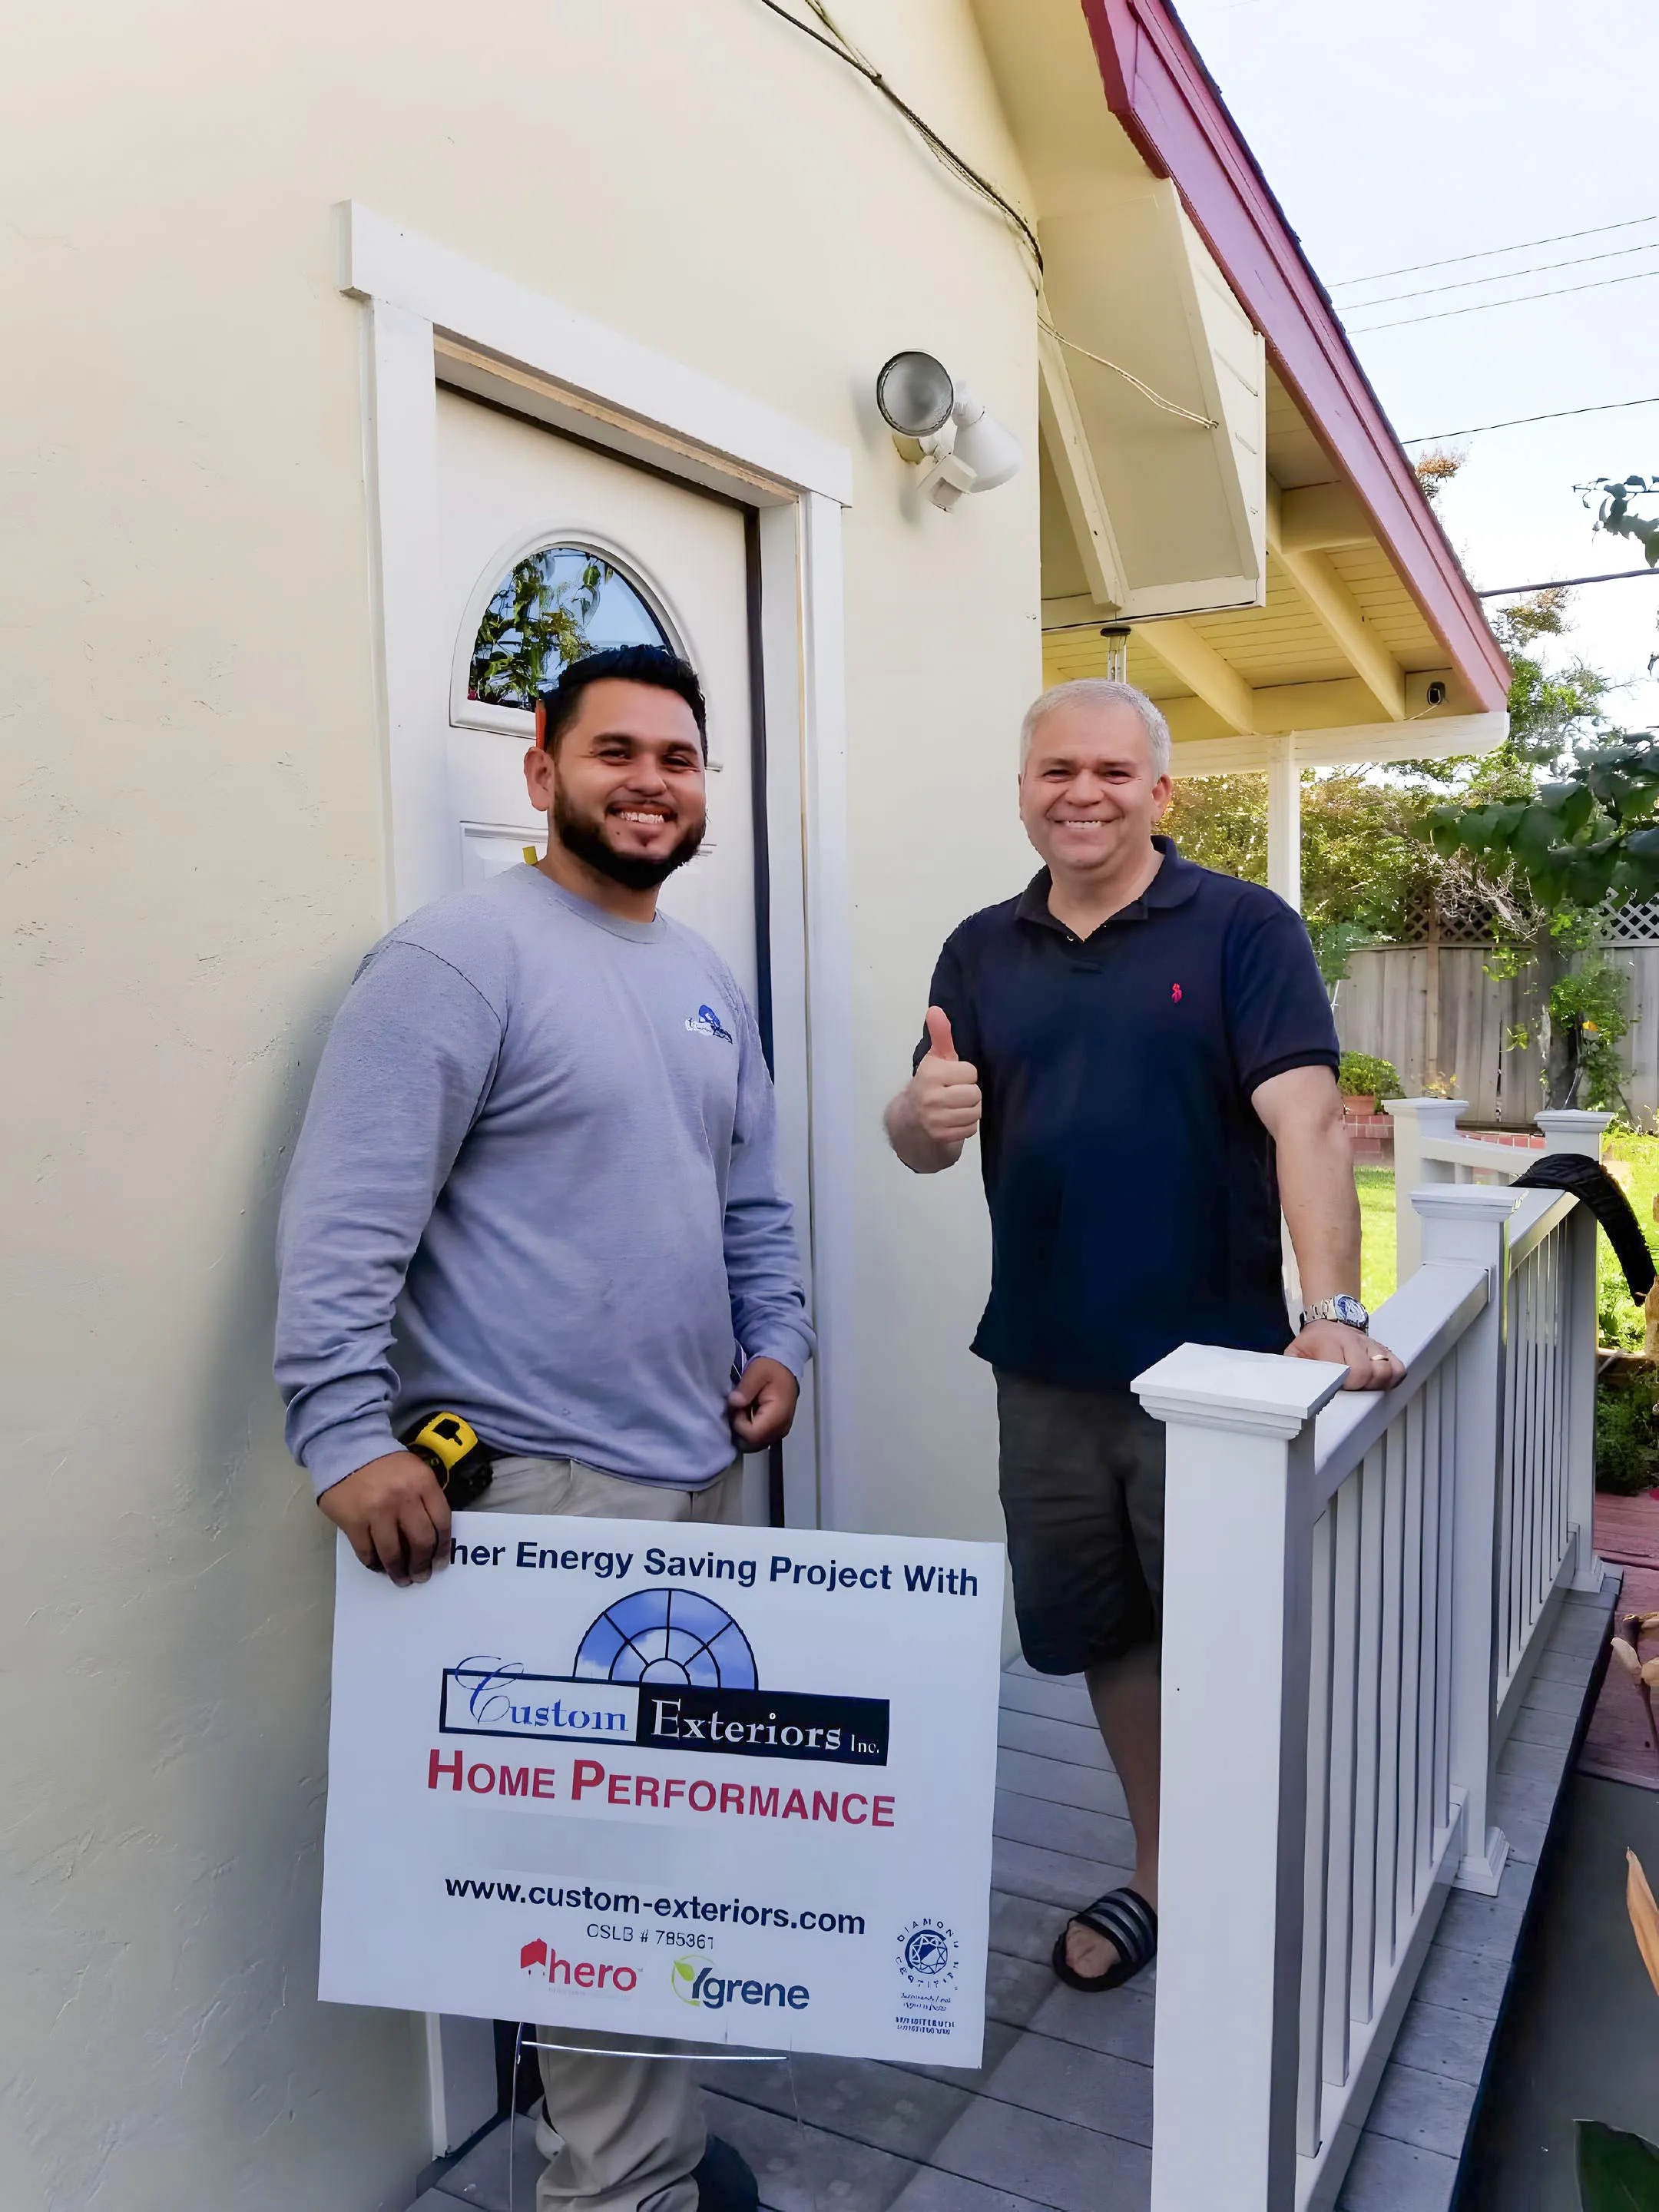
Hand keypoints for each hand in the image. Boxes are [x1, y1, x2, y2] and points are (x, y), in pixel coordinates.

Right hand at [318, 1450, 451, 1583]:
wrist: (347, 1448)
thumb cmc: (386, 1465)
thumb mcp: (416, 1471)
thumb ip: (427, 1499)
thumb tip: (434, 1537)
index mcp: (424, 1483)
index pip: (442, 1523)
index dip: (442, 1548)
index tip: (440, 1563)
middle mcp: (403, 1498)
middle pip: (420, 1542)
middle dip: (422, 1564)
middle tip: (421, 1575)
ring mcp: (376, 1511)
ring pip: (393, 1552)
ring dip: (399, 1571)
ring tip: (401, 1579)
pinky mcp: (352, 1521)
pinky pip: (366, 1551)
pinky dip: (373, 1563)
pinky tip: (378, 1566)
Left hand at [728, 1357, 799, 1449]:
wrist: (785, 1369)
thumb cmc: (771, 1370)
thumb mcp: (756, 1372)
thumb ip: (745, 1388)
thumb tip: (735, 1403)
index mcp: (778, 1414)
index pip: (752, 1435)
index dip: (738, 1424)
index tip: (737, 1407)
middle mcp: (781, 1428)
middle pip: (752, 1444)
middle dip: (739, 1430)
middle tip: (739, 1409)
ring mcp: (779, 1432)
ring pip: (754, 1445)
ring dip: (743, 1432)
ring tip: (744, 1411)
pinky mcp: (777, 1432)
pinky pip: (759, 1441)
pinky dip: (749, 1433)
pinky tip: (748, 1416)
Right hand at [910, 1007, 981, 1147]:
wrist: (909, 1120)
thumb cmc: (929, 1084)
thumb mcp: (935, 1058)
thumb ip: (940, 1035)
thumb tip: (936, 1009)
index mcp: (930, 1073)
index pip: (970, 1072)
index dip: (964, 1074)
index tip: (952, 1077)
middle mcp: (931, 1097)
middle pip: (975, 1093)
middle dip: (969, 1093)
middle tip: (956, 1093)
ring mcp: (935, 1119)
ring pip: (975, 1112)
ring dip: (969, 1110)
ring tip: (956, 1106)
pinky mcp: (941, 1136)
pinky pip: (970, 1129)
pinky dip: (965, 1125)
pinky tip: (954, 1120)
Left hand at [1286, 1321, 1403, 1391]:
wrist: (1329, 1321)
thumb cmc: (1313, 1343)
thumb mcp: (1295, 1352)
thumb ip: (1294, 1368)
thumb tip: (1293, 1388)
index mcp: (1330, 1343)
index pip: (1347, 1369)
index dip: (1345, 1384)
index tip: (1338, 1389)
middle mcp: (1354, 1342)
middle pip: (1368, 1372)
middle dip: (1359, 1386)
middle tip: (1349, 1388)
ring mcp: (1372, 1345)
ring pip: (1387, 1369)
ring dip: (1377, 1383)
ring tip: (1364, 1386)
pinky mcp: (1384, 1350)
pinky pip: (1398, 1367)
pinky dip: (1392, 1378)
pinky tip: (1379, 1382)